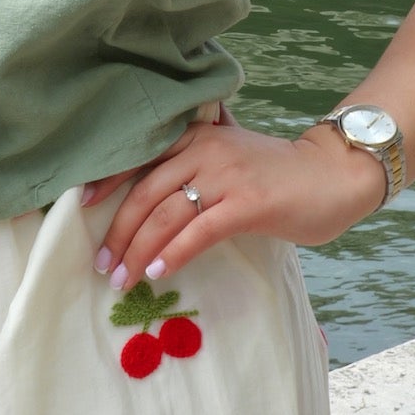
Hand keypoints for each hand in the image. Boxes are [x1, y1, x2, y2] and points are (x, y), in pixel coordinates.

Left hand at [83, 117, 385, 290]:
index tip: (81, 206)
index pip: (140, 156)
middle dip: (117, 232)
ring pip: (165, 215)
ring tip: (121, 278)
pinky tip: (157, 272)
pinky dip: (173, 254)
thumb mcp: (230, 154)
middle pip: (145, 192)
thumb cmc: (278, 173)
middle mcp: (206, 150)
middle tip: (101, 264)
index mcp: (197, 136)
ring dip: (137, 251)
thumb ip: (195, 160)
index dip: (107, 181)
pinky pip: (198, 232)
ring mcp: (226, 175)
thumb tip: (154, 189)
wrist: (333, 175)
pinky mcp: (247, 204)